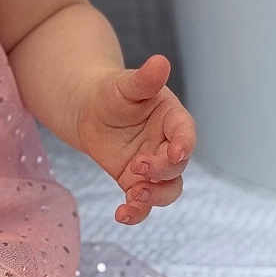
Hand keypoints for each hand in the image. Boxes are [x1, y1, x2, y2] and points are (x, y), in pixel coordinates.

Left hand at [73, 55, 195, 225]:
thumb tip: (160, 61)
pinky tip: (121, 215)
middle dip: (162, 170)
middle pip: (177, 166)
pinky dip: (136, 212)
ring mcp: (154, 166)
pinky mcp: (136, 182)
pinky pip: (143, 202)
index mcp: (172, 117)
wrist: (90, 109)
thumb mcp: (126, 84)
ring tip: (133, 195)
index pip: (186, 133)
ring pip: (167, 189)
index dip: (184, 144)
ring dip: (154, 196)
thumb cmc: (113, 92)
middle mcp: (168, 144)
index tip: (176, 152)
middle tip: (137, 167)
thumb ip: (144, 79)